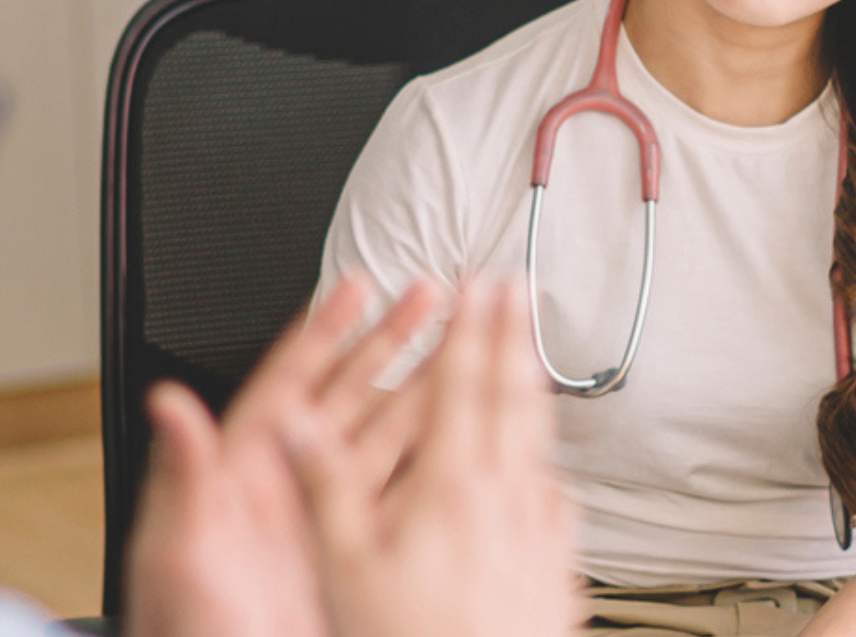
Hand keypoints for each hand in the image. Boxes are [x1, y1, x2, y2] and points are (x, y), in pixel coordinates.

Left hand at [126, 278, 455, 636]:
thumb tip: (167, 402)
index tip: (355, 288)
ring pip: (381, 440)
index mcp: (239, 476)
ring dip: (420, 391)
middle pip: (347, 397)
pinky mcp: (349, 561)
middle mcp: (285, 492)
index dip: (323, 332)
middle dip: (389, 343)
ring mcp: (321, 524)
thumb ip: (180, 475)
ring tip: (461, 347)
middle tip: (430, 296)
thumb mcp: (177, 553)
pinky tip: (465, 437)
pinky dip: (433, 463)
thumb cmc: (183, 634)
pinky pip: (399, 498)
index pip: (289, 383)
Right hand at [285, 279, 580, 636]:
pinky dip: (550, 463)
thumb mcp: (347, 568)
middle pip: (513, 397)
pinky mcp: (558, 569)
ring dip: (536, 385)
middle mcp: (505, 500)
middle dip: (513, 335)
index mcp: (450, 488)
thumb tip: (297, 422)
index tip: (477, 285)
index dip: (469, 329)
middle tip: (519, 288)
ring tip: (536, 351)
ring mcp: (539, 533)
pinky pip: (558, 496)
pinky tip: (550, 468)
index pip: (461, 386)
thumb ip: (326, 486)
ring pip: (541, 440)